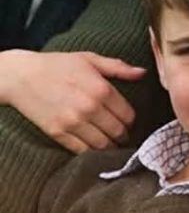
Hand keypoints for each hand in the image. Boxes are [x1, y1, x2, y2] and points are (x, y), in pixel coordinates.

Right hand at [0, 50, 144, 152]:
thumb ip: (119, 67)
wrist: (23, 76)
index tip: (131, 122)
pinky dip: (91, 153)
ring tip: (113, 145)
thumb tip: (143, 72)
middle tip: (124, 136)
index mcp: (102, 89)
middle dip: (124, 136)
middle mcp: (90, 108)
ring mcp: (72, 123)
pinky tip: (95, 149)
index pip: (128, 115)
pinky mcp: (57, 133)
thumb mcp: (91, 59)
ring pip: (102, 145)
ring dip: (110, 148)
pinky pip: (81, 150)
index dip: (132, 121)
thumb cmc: (59, 65)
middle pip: (118, 132)